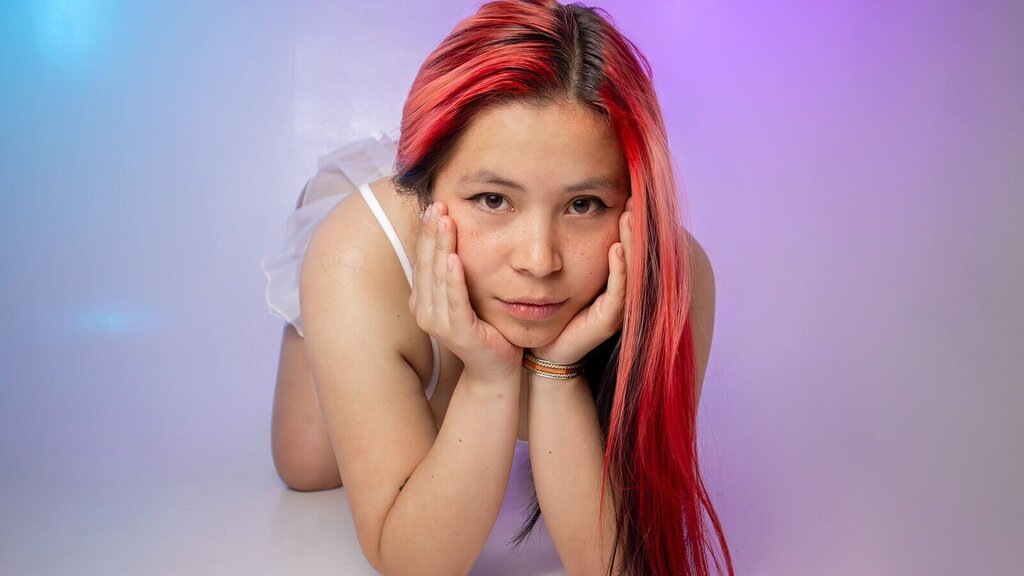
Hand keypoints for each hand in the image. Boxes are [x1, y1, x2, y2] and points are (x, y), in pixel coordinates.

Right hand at [409, 201, 522, 380]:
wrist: (496, 369)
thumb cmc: (484, 329)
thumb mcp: (466, 295)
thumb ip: (457, 272)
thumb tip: (455, 237)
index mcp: (424, 300)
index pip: (423, 259)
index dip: (427, 233)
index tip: (434, 205)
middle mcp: (425, 311)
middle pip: (427, 263)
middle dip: (432, 233)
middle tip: (437, 204)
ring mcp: (439, 323)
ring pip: (438, 277)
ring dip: (441, 247)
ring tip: (445, 221)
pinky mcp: (458, 332)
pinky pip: (455, 300)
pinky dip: (454, 278)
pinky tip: (454, 258)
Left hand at [529, 196, 633, 364]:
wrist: (546, 350)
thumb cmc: (552, 310)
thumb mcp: (564, 274)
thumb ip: (572, 248)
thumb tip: (567, 211)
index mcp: (614, 281)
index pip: (628, 246)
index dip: (629, 223)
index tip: (628, 195)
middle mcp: (621, 293)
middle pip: (635, 254)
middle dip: (634, 226)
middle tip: (633, 198)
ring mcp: (617, 308)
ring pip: (631, 270)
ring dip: (630, 242)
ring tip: (628, 216)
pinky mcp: (607, 321)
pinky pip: (618, 292)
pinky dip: (618, 269)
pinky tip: (615, 248)